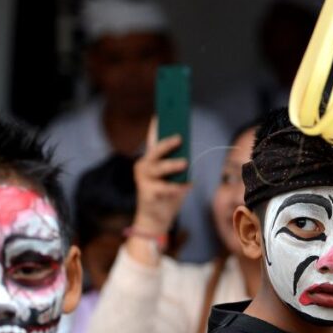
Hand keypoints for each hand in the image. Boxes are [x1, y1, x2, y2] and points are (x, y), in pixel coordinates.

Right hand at [131, 117, 191, 236]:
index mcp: (150, 160)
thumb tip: (188, 151)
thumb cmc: (167, 194)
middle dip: (167, 143)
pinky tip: (188, 185)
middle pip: (155, 151)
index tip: (162, 112)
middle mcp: (144, 166)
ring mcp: (143, 180)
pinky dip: (178, 187)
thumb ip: (178, 162)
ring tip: (185, 163)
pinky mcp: (147, 193)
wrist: (155, 220)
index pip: (152, 138)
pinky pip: (165, 188)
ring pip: (159, 168)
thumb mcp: (174, 176)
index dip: (156, 125)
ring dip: (172, 165)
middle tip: (179, 138)